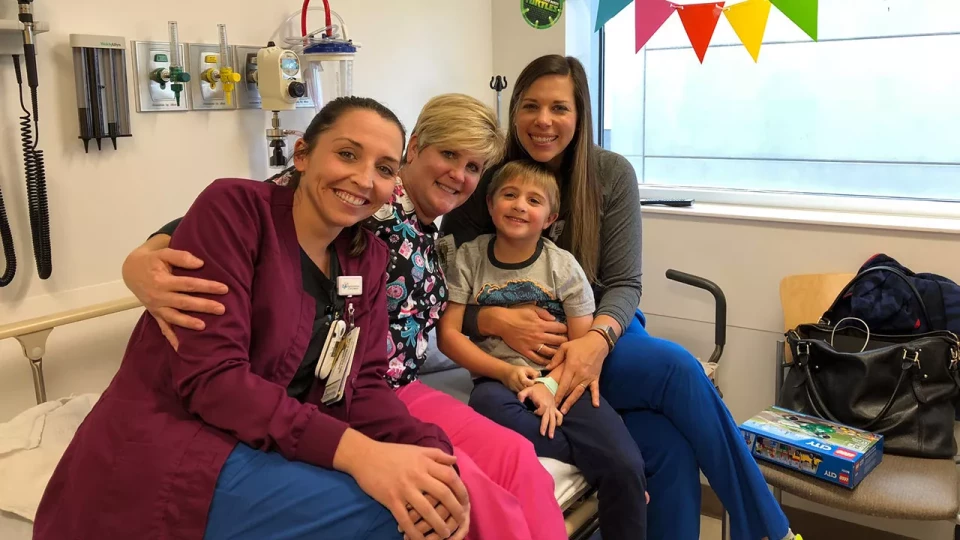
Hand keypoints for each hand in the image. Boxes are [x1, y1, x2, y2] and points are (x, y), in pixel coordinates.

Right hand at [122, 237, 227, 348]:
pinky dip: (172, 339)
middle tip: (222, 309)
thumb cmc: (151, 260)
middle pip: (184, 303)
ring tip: (204, 327)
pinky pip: (163, 328)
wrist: (131, 270)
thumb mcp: (162, 252)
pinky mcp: (155, 314)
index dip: (207, 287)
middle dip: (204, 306)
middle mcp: (159, 296)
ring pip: (175, 317)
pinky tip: (181, 348)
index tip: (224, 289)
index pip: (189, 285)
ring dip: (189, 323)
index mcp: (162, 281)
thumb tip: (200, 264)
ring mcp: (156, 307)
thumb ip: (180, 256)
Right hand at [341, 436, 468, 539]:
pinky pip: (405, 519)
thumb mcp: (416, 449)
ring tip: (446, 533)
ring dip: (438, 524)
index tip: (466, 500)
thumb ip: (437, 454)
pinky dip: (414, 532)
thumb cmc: (392, 452)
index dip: (461, 490)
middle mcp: (417, 475)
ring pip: (426, 510)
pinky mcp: (390, 499)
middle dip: (455, 509)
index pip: (450, 476)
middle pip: (443, 494)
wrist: (364, 456)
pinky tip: (421, 539)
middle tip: (461, 519)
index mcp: (424, 462)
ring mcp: (404, 488)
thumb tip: (455, 461)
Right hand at [482, 305, 567, 365]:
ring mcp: (532, 345)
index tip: (567, 330)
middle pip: (557, 341)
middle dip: (564, 341)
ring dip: (557, 353)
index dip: (565, 329)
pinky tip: (550, 362)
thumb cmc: (517, 313)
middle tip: (568, 343)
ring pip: (549, 352)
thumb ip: (544, 313)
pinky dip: (544, 361)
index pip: (559, 328)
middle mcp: (539, 335)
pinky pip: (537, 358)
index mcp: (541, 324)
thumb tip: (554, 319)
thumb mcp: (531, 308)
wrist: (502, 322)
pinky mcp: (526, 351)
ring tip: (562, 353)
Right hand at [499, 365, 538, 392]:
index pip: (525, 381)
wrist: (505, 373)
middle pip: (524, 388)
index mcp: (519, 374)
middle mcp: (515, 381)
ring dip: (527, 392)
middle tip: (535, 389)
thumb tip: (539, 378)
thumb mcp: (526, 368)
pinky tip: (527, 393)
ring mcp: (513, 386)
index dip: (531, 383)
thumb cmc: (518, 370)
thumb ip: (534, 372)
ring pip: (522, 392)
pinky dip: (524, 394)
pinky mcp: (512, 390)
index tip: (535, 382)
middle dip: (530, 389)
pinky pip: (519, 394)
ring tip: (532, 391)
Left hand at [518, 383, 562, 437]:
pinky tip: (557, 426)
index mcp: (543, 402)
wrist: (544, 384)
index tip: (534, 412)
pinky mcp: (554, 408)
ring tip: (551, 436)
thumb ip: (522, 395)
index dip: (538, 413)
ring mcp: (553, 408)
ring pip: (554, 419)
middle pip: (548, 418)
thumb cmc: (535, 388)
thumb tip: (519, 402)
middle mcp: (549, 406)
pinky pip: (559, 415)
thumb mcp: (527, 389)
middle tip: (543, 434)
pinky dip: (559, 421)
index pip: (541, 411)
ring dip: (553, 427)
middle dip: (546, 427)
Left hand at [546, 332, 606, 413]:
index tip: (552, 402)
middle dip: (561, 400)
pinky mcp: (595, 377)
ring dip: (571, 402)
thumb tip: (547, 368)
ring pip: (579, 392)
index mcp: (571, 367)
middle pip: (569, 390)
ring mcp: (588, 377)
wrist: (597, 342)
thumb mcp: (565, 347)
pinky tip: (595, 405)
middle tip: (554, 410)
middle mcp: (580, 374)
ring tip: (565, 411)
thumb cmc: (579, 344)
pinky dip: (595, 397)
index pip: (563, 384)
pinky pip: (595, 389)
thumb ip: (555, 358)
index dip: (557, 394)